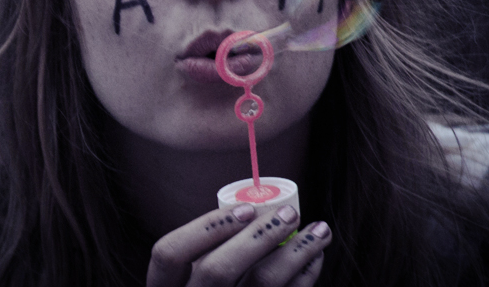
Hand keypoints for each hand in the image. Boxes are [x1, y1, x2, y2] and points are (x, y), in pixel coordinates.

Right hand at [146, 203, 331, 286]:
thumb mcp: (198, 278)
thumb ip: (212, 253)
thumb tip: (259, 211)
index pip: (170, 252)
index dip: (208, 227)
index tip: (246, 208)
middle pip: (216, 269)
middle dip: (258, 235)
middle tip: (290, 214)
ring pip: (261, 283)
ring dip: (296, 251)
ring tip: (319, 231)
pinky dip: (305, 275)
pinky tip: (314, 258)